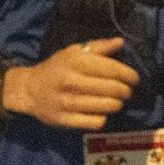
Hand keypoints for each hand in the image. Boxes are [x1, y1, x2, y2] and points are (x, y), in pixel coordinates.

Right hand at [3, 37, 139, 129]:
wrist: (29, 89)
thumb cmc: (55, 68)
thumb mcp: (73, 52)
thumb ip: (97, 47)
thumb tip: (120, 42)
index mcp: (75, 61)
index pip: (111, 69)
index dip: (128, 74)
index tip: (134, 78)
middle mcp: (71, 81)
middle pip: (112, 89)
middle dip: (125, 91)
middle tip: (127, 91)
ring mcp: (68, 102)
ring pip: (106, 106)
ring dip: (117, 104)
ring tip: (116, 101)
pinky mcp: (65, 119)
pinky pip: (95, 122)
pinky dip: (103, 118)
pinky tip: (101, 112)